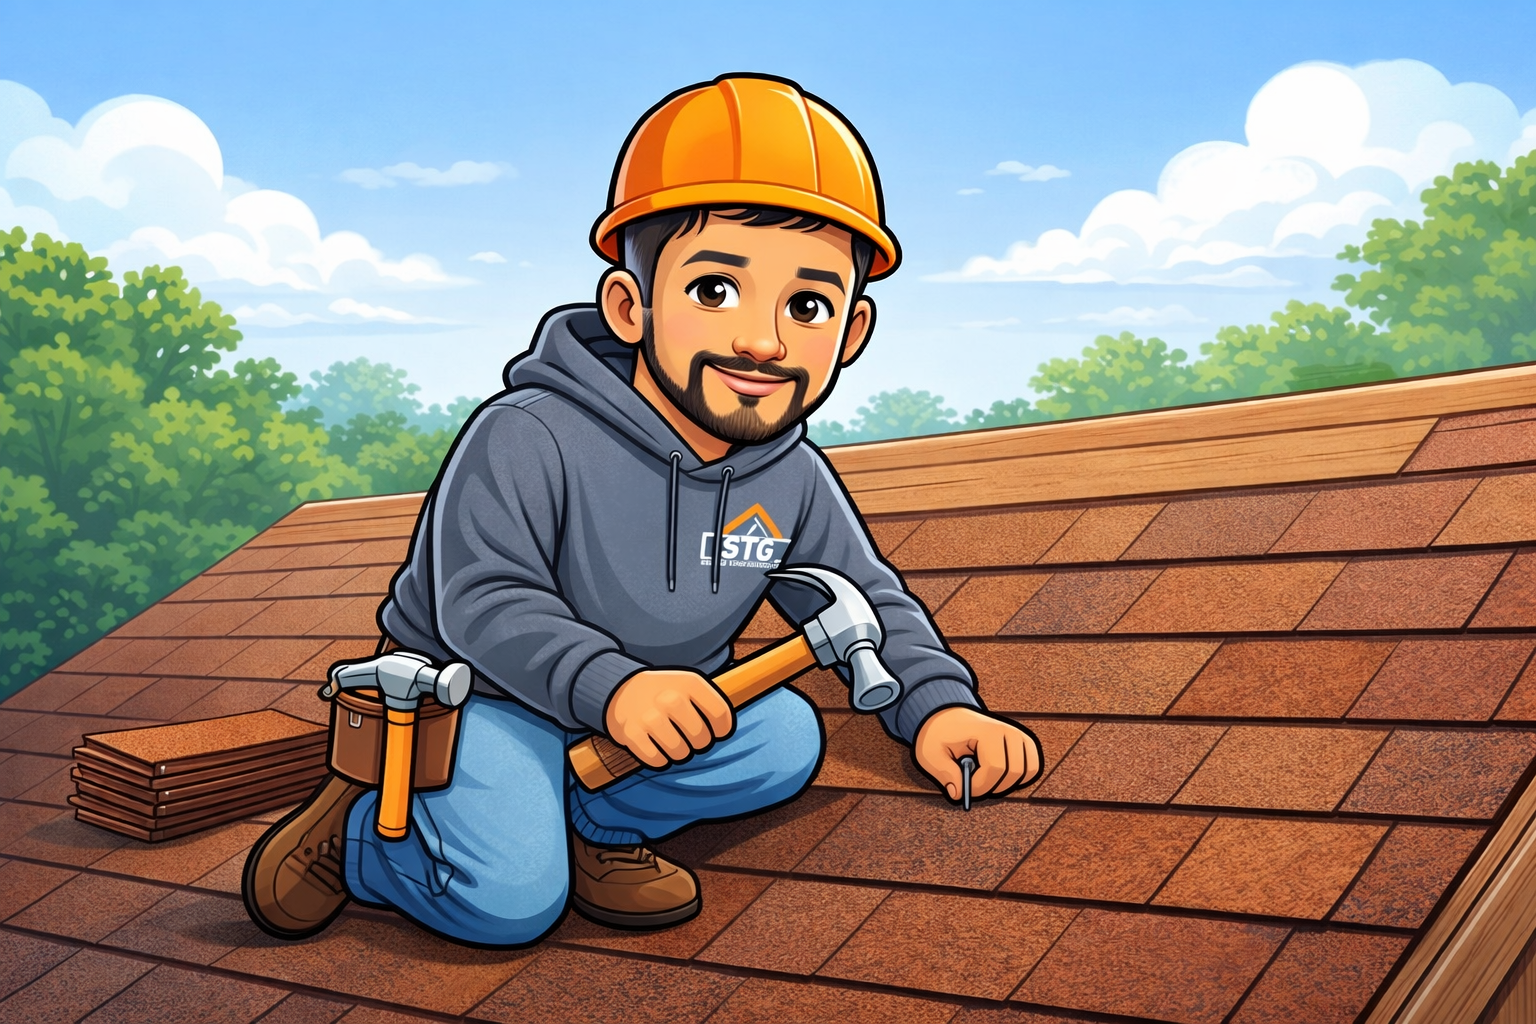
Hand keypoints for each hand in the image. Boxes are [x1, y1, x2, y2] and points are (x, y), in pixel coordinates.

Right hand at [604, 669, 734, 768]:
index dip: (722, 729)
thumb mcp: (688, 684)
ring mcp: (649, 716)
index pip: (720, 714)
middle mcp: (669, 698)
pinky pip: (656, 760)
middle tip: (692, 739)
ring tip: (675, 744)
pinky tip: (658, 748)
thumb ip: (710, 703)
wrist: (621, 688)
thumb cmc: (664, 692)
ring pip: (680, 753)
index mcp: (688, 683)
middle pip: (701, 738)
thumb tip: (724, 733)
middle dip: (700, 744)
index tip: (716, 732)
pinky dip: (660, 760)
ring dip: (680, 754)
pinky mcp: (631, 733)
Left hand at [914, 707, 1041, 803]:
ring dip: (1005, 784)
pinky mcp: (1022, 743)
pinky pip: (1031, 767)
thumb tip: (958, 793)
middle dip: (992, 787)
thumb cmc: (938, 733)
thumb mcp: (931, 753)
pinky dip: (1018, 778)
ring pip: (1026, 772)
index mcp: (987, 731)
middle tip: (973, 785)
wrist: (946, 717)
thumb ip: (945, 773)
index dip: (980, 786)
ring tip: (984, 777)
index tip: (964, 789)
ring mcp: (1018, 736)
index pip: (995, 768)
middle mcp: (1008, 731)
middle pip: (1013, 773)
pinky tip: (997, 776)